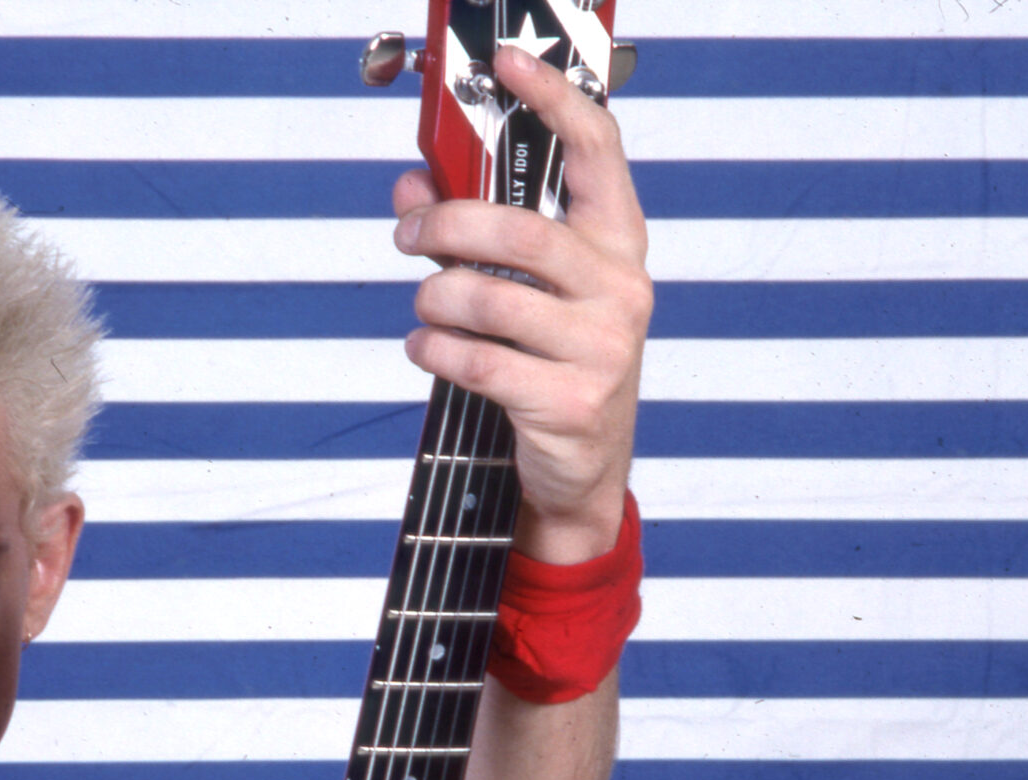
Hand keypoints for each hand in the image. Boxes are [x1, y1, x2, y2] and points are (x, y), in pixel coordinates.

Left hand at [393, 44, 651, 563]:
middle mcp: (621, 286)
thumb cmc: (553, 363)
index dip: (553, 99)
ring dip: (435, 298)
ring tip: (425, 306)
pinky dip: (435, 350)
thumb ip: (470, 234)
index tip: (506, 63)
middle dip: (446, 226)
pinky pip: (478, 360)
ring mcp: (602, 346)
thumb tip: (411, 185)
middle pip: (520, 231)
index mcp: (617, 243)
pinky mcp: (569, 401)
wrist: (581, 469)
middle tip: (407, 234)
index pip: (597, 149)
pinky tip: (426, 348)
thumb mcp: (524, 290)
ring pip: (489, 299)